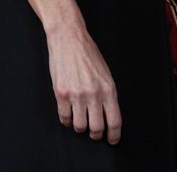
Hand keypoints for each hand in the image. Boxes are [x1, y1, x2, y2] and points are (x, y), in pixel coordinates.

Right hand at [46, 20, 121, 144]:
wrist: (69, 38)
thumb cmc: (87, 53)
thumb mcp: (105, 72)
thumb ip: (107, 93)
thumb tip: (108, 115)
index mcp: (108, 88)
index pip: (114, 120)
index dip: (114, 135)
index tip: (112, 140)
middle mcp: (94, 93)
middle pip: (96, 128)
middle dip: (95, 134)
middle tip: (94, 131)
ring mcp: (76, 94)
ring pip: (79, 126)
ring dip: (80, 126)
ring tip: (79, 117)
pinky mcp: (61, 93)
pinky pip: (64, 118)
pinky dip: (66, 119)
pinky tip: (68, 112)